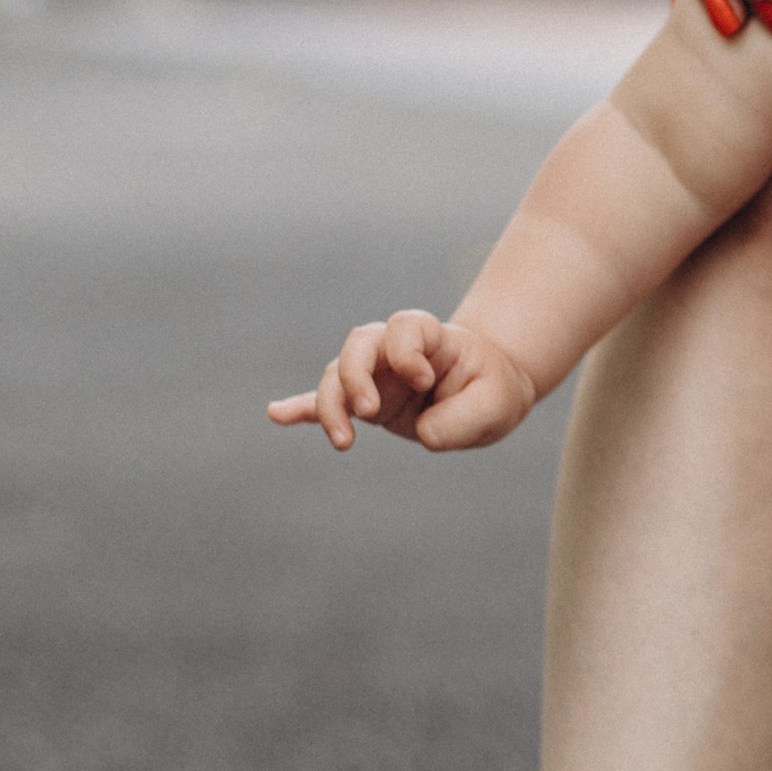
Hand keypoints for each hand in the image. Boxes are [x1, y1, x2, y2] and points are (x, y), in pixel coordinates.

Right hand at [268, 311, 539, 452]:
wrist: (488, 395)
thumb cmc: (493, 391)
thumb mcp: (495, 406)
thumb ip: (460, 420)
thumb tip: (421, 434)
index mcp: (429, 337)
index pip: (404, 328)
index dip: (405, 351)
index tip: (424, 379)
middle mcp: (395, 351)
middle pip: (359, 345)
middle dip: (354, 376)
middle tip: (369, 411)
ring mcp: (375, 375)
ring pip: (336, 376)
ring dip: (332, 406)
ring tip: (344, 442)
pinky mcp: (364, 403)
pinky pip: (324, 402)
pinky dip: (301, 409)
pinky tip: (277, 415)